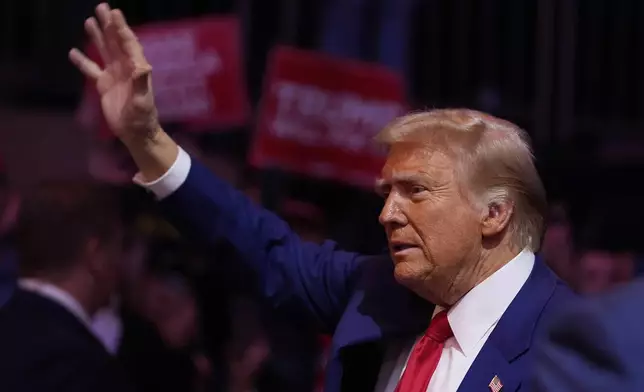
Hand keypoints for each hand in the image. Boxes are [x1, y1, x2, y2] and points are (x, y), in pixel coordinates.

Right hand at [69, 3, 157, 142]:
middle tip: (102, 7)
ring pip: (104, 51)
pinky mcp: (104, 85)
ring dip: (98, 36)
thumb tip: (143, 66)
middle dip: (109, 25)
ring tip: (89, 21)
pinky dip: (82, 61)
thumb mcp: (142, 101)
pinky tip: (73, 52)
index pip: (128, 44)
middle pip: (116, 42)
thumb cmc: (142, 118)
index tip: (115, 13)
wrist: (135, 132)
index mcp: (136, 68)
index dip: (121, 28)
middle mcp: (125, 68)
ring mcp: (114, 75)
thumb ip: (141, 83)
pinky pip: (91, 69)